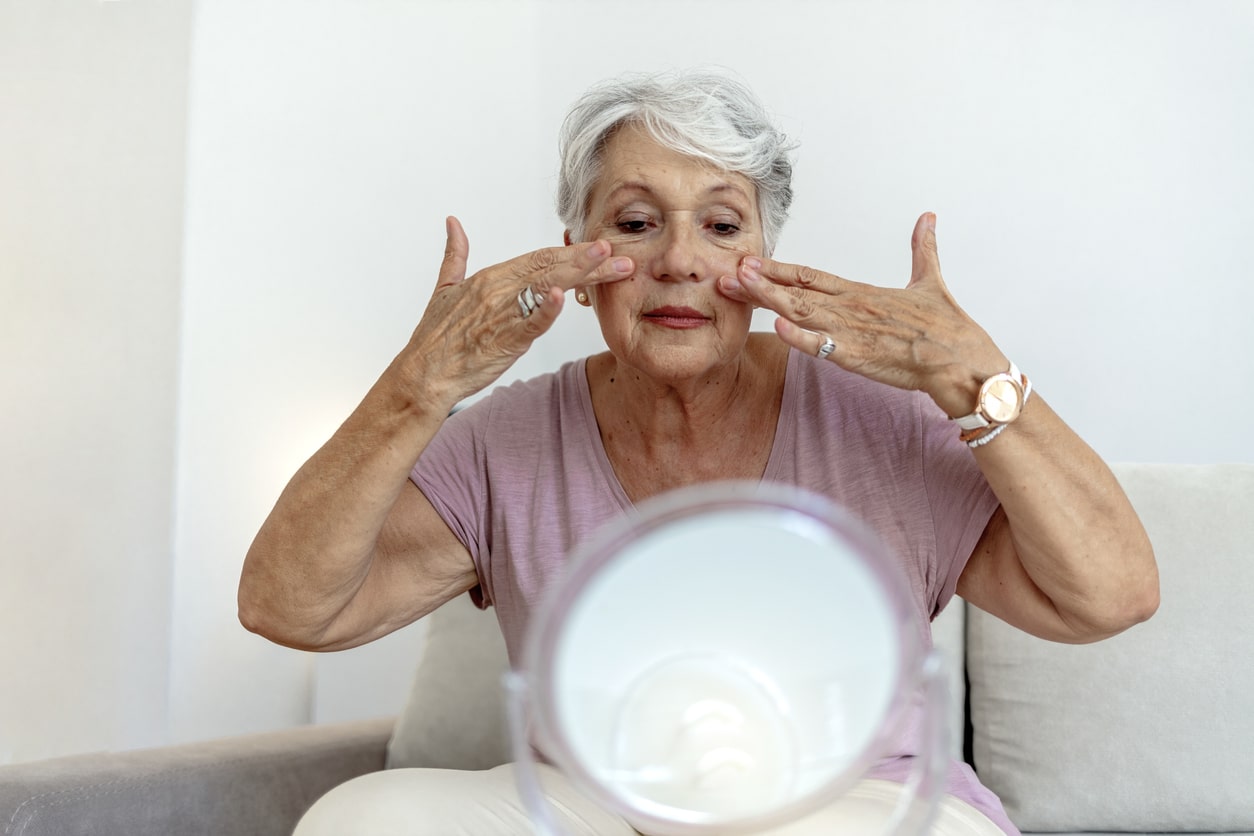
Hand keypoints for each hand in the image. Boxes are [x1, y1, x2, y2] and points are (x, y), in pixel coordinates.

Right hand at [400, 217, 633, 408]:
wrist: (424, 374)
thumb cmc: (436, 339)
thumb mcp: (444, 288)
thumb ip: (454, 254)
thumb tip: (453, 224)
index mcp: (490, 277)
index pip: (539, 258)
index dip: (571, 252)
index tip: (598, 247)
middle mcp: (499, 289)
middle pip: (551, 267)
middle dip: (588, 259)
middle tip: (619, 250)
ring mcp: (503, 313)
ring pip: (549, 287)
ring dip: (583, 274)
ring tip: (611, 263)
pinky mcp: (505, 340)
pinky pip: (531, 321)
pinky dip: (547, 308)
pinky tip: (565, 296)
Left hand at [716, 213, 1007, 416]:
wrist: (964, 361)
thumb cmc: (948, 328)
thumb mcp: (932, 281)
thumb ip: (923, 250)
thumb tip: (928, 217)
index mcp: (862, 292)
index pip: (812, 276)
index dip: (779, 269)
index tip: (751, 261)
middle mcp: (853, 307)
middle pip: (797, 291)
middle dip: (761, 282)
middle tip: (728, 270)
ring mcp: (854, 331)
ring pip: (802, 313)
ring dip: (770, 300)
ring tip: (740, 287)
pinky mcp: (860, 357)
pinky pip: (824, 347)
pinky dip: (801, 338)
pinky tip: (777, 329)